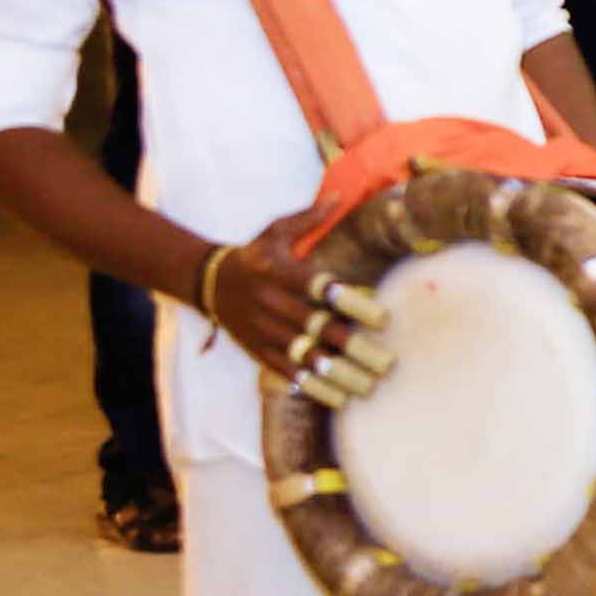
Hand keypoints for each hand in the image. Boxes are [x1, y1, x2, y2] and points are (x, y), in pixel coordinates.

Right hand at [204, 214, 393, 403]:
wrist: (208, 281)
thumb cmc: (253, 255)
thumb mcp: (274, 232)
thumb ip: (308, 219)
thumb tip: (338, 197)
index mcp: (278, 271)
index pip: (319, 288)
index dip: (352, 304)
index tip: (384, 319)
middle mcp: (269, 301)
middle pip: (316, 328)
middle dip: (352, 348)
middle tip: (386, 363)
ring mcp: (261, 329)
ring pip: (302, 355)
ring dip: (337, 374)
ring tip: (368, 386)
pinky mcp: (255, 349)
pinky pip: (284, 371)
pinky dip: (311, 386)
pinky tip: (338, 398)